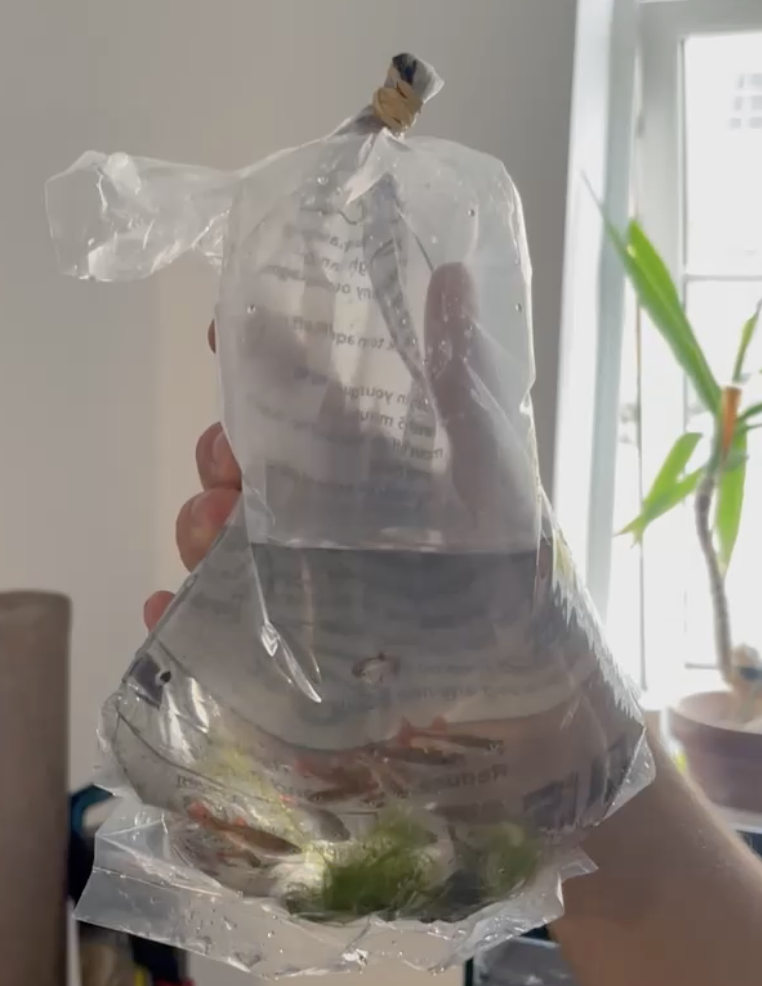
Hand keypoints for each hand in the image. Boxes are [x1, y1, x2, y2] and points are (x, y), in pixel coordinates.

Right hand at [144, 265, 536, 629]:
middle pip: (237, 463)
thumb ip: (463, 374)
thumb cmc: (503, 551)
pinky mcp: (279, 630)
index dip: (253, 358)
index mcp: (356, 456)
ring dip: (196, 521)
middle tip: (230, 462)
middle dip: (218, 452)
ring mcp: (291, 567)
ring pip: (212, 531)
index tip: (227, 331)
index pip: (291, 393)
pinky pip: (210, 618)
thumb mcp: (489, 456)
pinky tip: (168, 604)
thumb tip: (454, 272)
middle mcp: (314, 505)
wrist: (508, 656)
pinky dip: (178, 610)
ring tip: (218, 532)